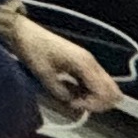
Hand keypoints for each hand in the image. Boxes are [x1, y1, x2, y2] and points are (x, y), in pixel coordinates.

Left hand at [0, 4, 121, 115]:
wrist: (24, 33)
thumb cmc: (32, 50)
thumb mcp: (43, 73)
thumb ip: (59, 91)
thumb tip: (70, 102)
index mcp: (84, 64)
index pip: (105, 92)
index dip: (92, 105)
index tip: (73, 104)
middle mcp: (91, 63)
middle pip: (113, 91)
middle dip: (98, 103)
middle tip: (76, 104)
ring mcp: (88, 63)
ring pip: (106, 88)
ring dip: (93, 98)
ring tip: (71, 98)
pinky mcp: (82, 64)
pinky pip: (94, 83)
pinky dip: (87, 92)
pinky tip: (70, 91)